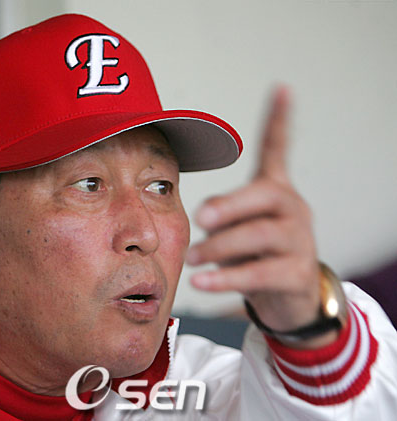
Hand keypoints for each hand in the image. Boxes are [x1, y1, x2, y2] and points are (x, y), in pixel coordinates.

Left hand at [186, 87, 335, 347]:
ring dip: (219, 246)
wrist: (290, 297)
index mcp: (275, 190)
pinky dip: (226, 277)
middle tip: (199, 217)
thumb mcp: (236, 226)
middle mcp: (292, 208)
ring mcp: (300, 241)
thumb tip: (202, 213)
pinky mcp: (298, 273)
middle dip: (229, 205)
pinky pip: (259, 273)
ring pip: (260, 234)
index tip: (282, 87)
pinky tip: (201, 283)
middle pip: (264, 196)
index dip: (279, 120)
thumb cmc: (254, 252)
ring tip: (192, 258)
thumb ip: (221, 212)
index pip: (278, 150)